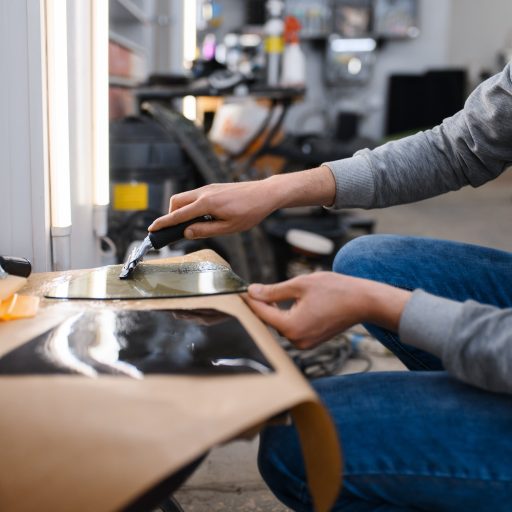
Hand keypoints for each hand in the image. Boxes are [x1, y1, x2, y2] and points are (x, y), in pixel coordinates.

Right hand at [148, 166, 335, 238]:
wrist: (265, 194)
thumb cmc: (250, 212)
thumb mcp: (229, 228)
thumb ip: (205, 230)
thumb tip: (186, 232)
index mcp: (206, 204)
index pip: (178, 215)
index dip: (163, 223)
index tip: (152, 229)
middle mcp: (204, 192)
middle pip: (176, 202)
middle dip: (171, 215)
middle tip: (176, 230)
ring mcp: (209, 188)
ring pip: (185, 198)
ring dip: (182, 211)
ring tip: (193, 226)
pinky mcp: (214, 187)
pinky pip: (195, 196)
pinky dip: (192, 206)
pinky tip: (204, 217)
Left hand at [245, 272, 410, 349]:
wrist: (363, 301)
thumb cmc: (335, 290)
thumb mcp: (300, 285)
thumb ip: (273, 291)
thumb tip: (252, 292)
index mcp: (291, 327)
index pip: (261, 313)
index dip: (250, 300)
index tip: (241, 290)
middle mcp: (296, 340)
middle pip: (270, 321)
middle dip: (263, 305)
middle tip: (254, 289)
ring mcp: (305, 343)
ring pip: (281, 325)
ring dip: (276, 311)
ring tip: (274, 294)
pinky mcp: (312, 341)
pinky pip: (292, 328)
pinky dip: (287, 316)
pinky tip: (289, 303)